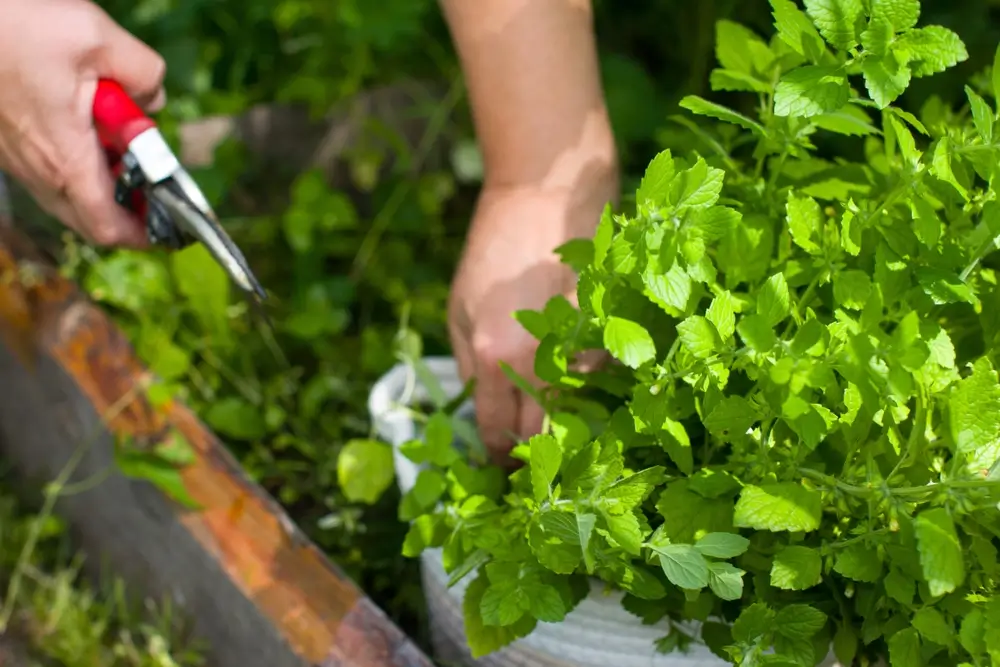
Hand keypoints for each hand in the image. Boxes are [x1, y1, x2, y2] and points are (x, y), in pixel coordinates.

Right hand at [0, 0, 165, 245]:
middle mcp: (35, 169)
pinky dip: (79, 165)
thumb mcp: (98, 38)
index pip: (107, 226)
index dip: (145, 235)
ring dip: (104, 184)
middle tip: (157, 185)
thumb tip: (154, 99)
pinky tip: (92, 128)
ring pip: (67, 197)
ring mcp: (16, 160)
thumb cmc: (14, 23)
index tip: (174, 226)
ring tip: (127, 147)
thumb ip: (144, 73)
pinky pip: (48, 173)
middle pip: (89, 219)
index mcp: (64, 157)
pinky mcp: (7, 144)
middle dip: (130, 211)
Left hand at [449, 181, 614, 464]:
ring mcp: (576, 348)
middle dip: (529, 453)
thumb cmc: (492, 250)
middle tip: (523, 461)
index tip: (498, 467)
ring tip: (549, 417)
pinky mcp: (607, 331)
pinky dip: (583, 380)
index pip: (496, 429)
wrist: (543, 198)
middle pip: (538, 432)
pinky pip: (595, 376)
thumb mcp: (458, 308)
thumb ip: (467, 365)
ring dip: (559, 419)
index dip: (497, 456)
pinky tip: (572, 367)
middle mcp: (537, 360)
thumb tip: (480, 408)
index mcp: (491, 355)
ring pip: (573, 410)